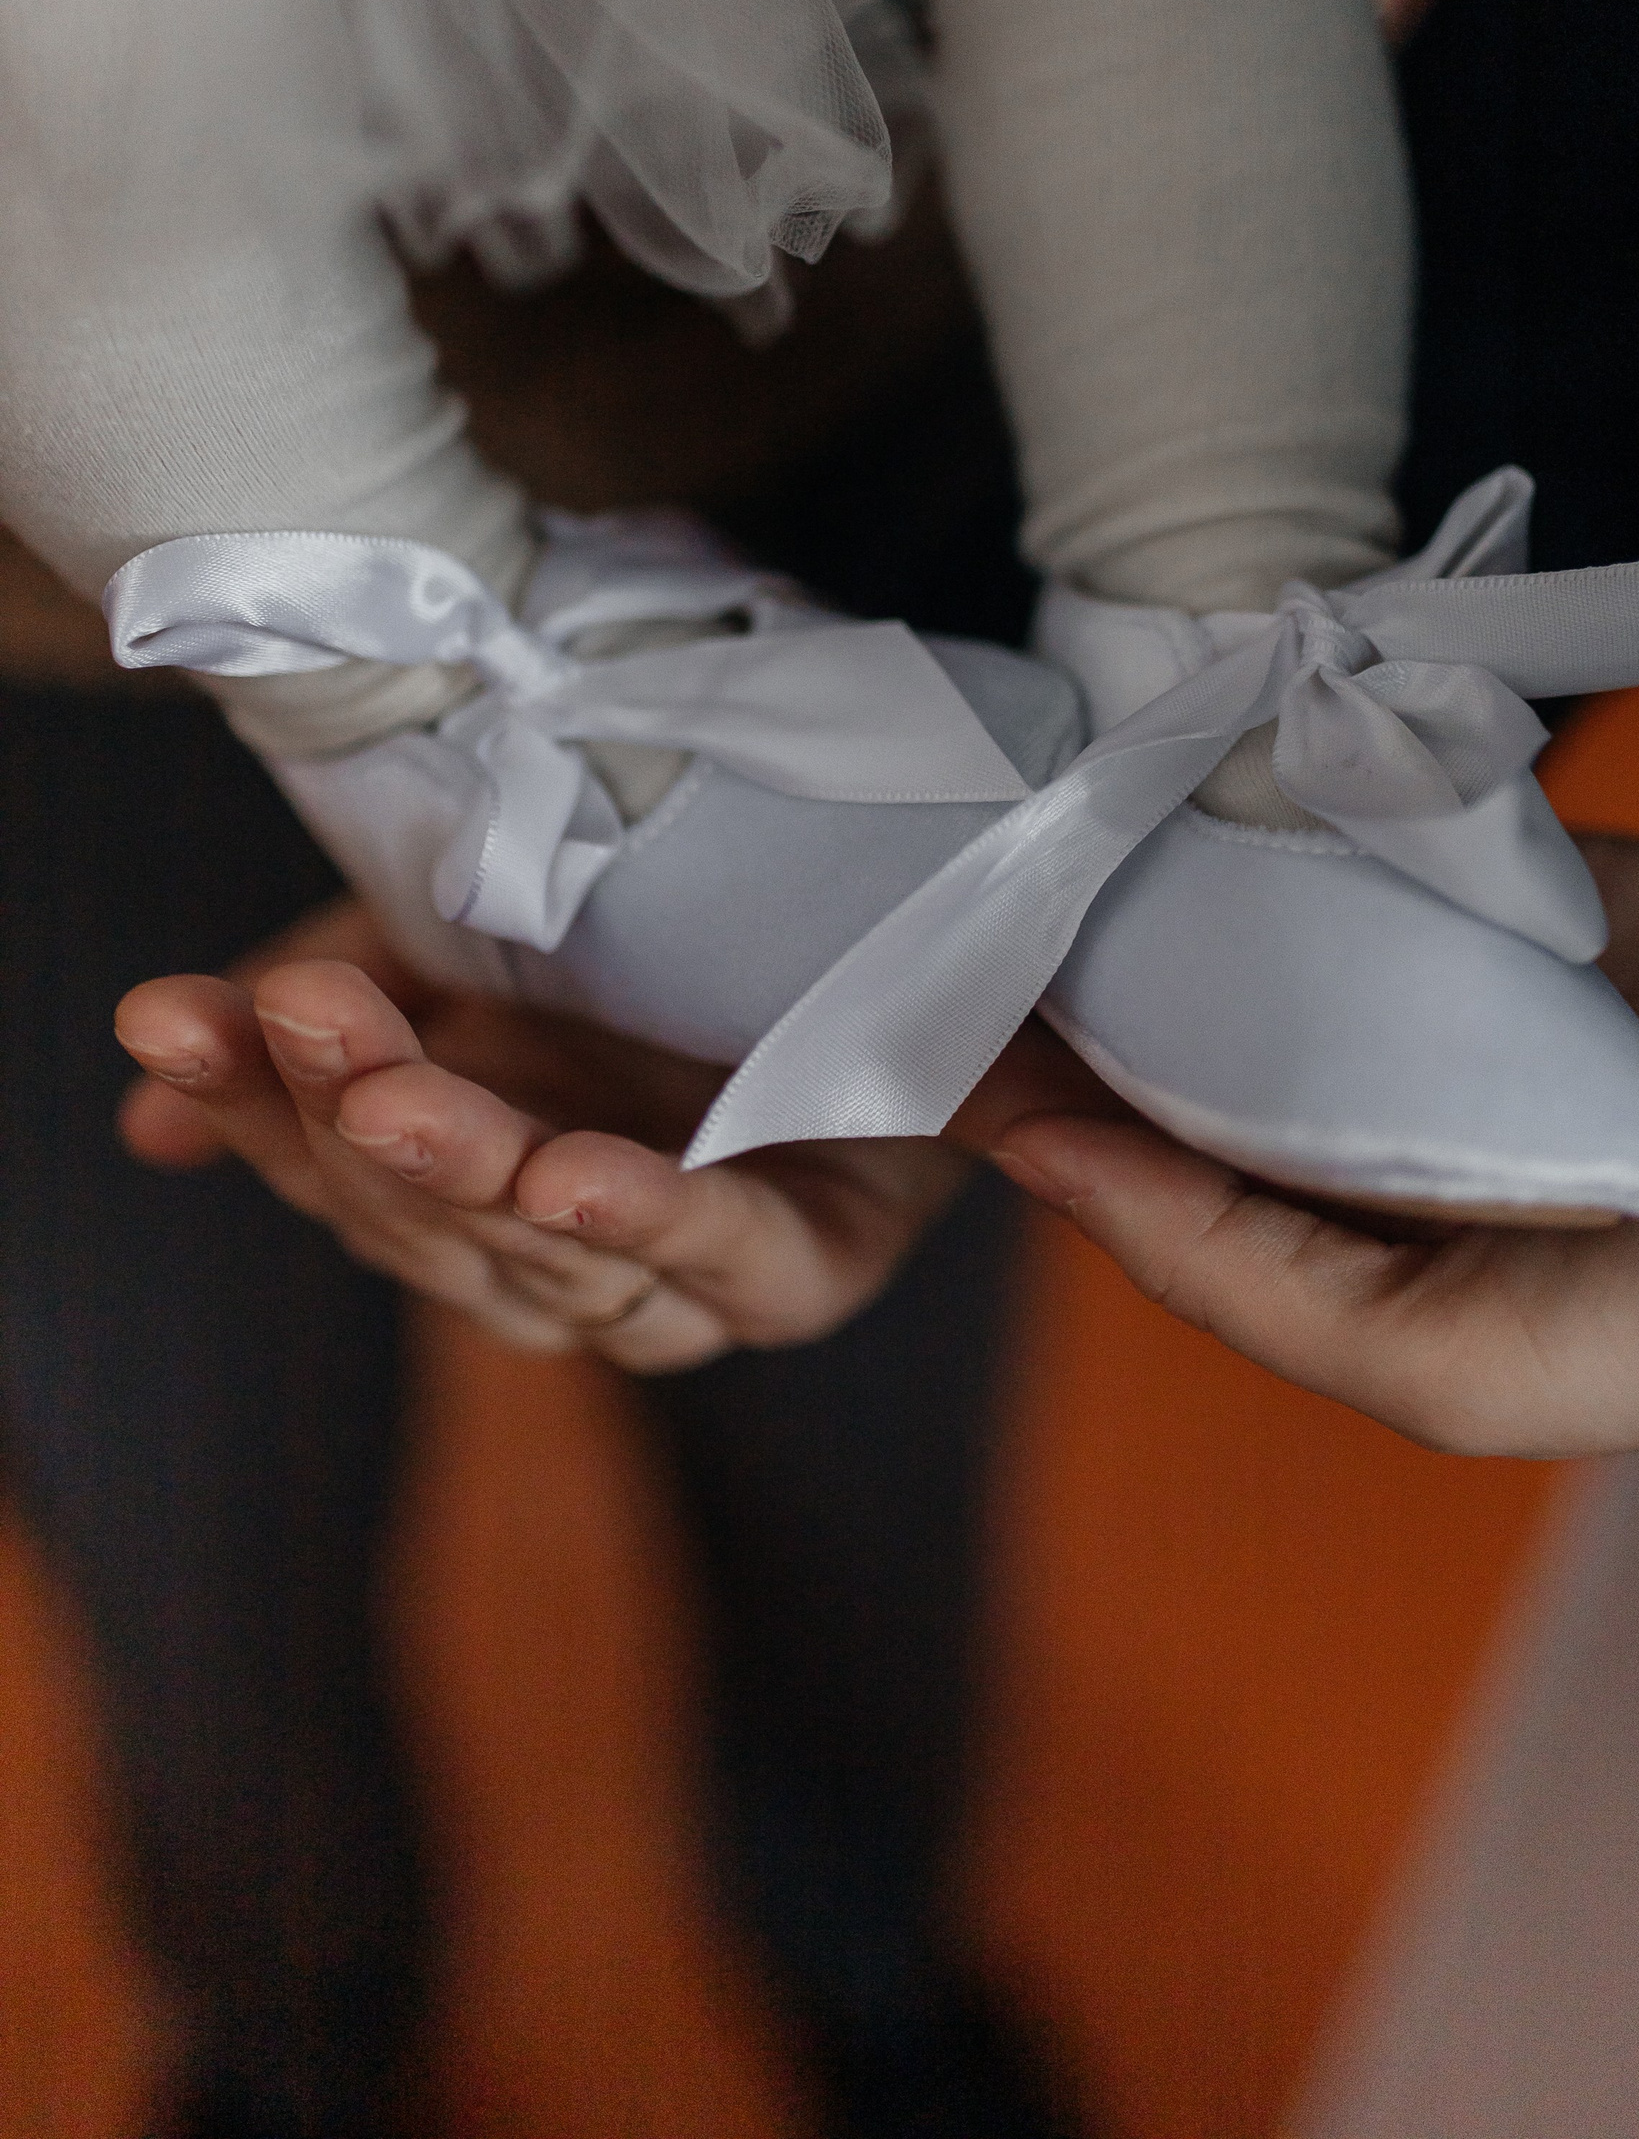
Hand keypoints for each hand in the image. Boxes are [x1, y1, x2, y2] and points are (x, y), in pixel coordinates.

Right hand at [116, 900, 972, 1368]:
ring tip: (391, 1094)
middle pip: (426, 1217)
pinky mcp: (807, 1273)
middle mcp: (563, 1258)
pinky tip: (565, 1177)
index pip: (332, 1166)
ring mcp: (684, 1283)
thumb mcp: (477, 957)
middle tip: (287, 1015)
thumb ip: (331, 1026)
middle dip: (344, 1119)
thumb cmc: (676, 960)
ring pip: (546, 1250)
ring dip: (466, 1169)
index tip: (167, 1013)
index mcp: (475, 1190)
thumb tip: (146, 1120)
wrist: (907, 941)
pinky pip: (718, 1256)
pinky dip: (643, 1220)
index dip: (250, 1098)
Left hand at [955, 839, 1638, 1458]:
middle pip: (1177, 1000)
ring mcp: (1436, 971)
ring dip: (1162, 846)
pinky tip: (1198, 737)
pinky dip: (1292, 779)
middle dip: (1071, 939)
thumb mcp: (1451, 1366)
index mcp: (1330, 1221)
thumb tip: (1041, 1170)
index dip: (1018, 1072)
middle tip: (954, 850)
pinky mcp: (1514, 873)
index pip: (1128, 1139)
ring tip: (1045, 776)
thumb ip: (1243, 1278)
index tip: (908, 985)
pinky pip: (1374, 813)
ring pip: (1261, 894)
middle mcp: (1366, 1093)